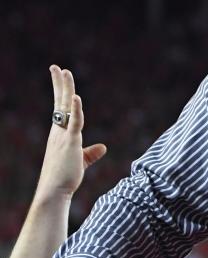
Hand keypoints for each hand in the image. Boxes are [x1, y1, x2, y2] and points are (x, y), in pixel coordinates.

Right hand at [36, 66, 106, 201]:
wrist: (56, 190)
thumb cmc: (66, 177)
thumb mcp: (81, 161)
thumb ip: (90, 153)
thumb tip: (102, 147)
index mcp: (60, 133)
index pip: (60, 107)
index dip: (60, 91)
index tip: (59, 76)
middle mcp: (59, 131)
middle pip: (60, 102)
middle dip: (59, 83)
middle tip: (56, 67)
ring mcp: (63, 135)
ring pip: (65, 107)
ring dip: (66, 89)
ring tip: (65, 72)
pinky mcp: (71, 142)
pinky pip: (74, 122)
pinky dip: (76, 109)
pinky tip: (76, 97)